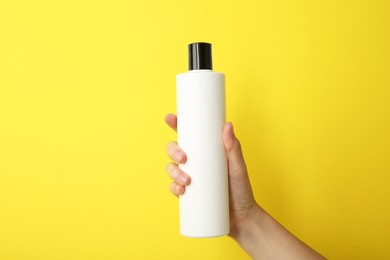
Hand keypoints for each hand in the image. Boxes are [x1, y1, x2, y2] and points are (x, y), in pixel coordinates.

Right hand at [164, 113, 259, 236]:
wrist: (242, 218)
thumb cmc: (241, 189)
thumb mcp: (239, 167)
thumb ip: (234, 148)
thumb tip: (228, 125)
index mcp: (206, 152)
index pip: (188, 135)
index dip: (177, 125)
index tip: (171, 118)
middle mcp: (195, 163)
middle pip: (174, 150)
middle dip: (173, 150)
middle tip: (183, 158)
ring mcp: (190, 178)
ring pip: (171, 168)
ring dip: (173, 171)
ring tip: (187, 181)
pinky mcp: (188, 194)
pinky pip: (174, 188)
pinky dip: (173, 187)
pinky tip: (180, 190)